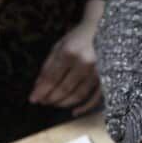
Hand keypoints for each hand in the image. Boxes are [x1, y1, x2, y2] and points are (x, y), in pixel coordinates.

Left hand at [29, 0, 104, 115]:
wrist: (103, 30)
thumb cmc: (78, 38)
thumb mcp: (59, 46)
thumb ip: (48, 65)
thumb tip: (38, 86)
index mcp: (70, 52)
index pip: (52, 78)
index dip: (41, 91)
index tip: (33, 99)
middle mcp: (85, 63)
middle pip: (64, 88)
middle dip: (51, 98)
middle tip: (43, 102)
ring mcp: (98, 72)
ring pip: (79, 95)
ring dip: (64, 103)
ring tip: (54, 103)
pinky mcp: (108, 78)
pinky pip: (96, 98)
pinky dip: (85, 107)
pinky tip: (74, 112)